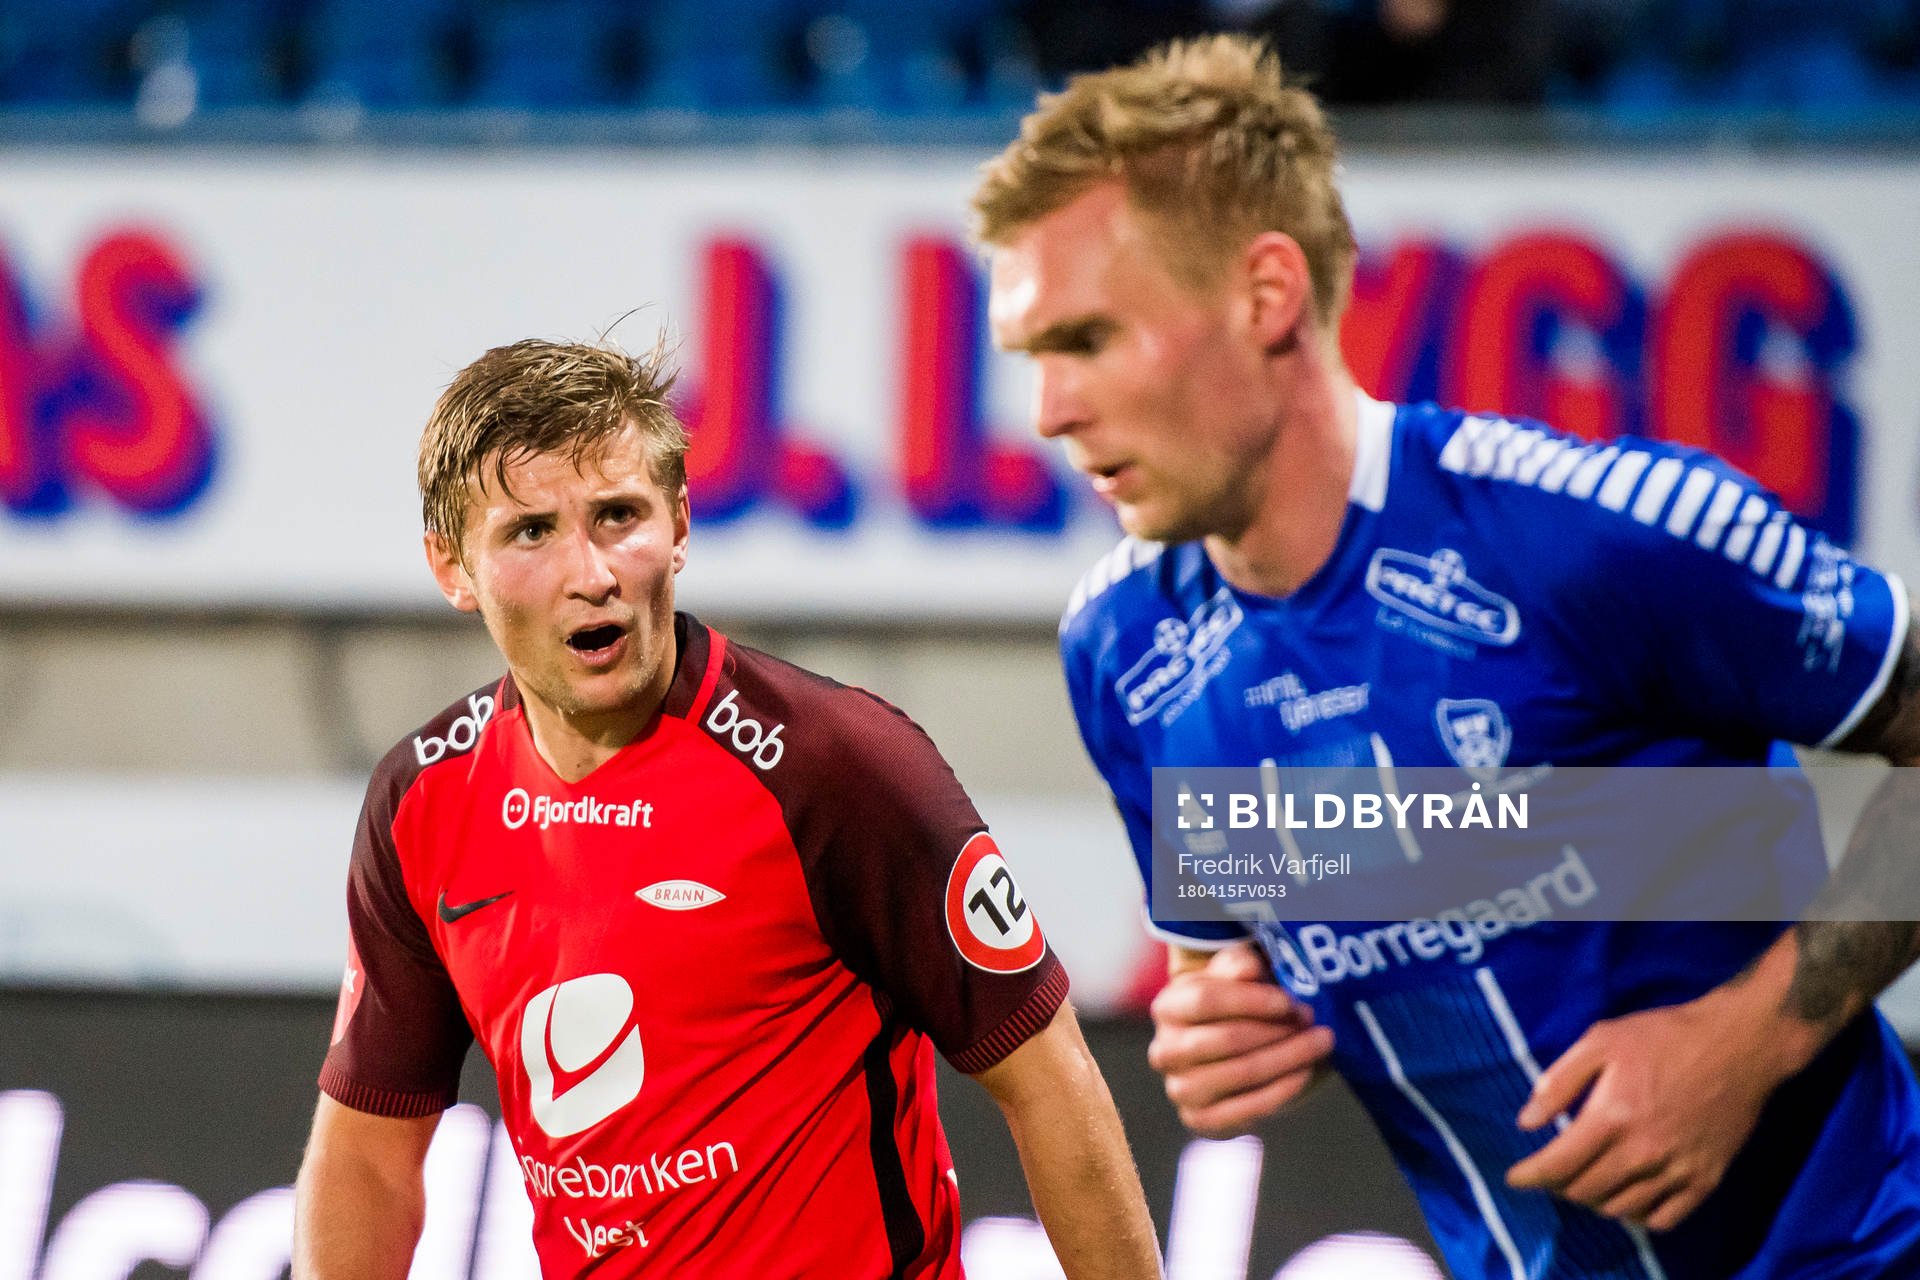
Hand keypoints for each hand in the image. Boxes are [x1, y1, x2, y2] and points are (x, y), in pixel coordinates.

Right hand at [1147, 941, 1333, 1137]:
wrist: (1229, 1048)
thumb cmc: (1235, 1002)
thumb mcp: (1234, 975)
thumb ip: (1239, 965)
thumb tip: (1250, 969)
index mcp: (1167, 1008)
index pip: (1204, 1001)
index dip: (1250, 1000)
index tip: (1288, 1000)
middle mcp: (1165, 1051)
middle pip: (1226, 1040)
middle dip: (1276, 1030)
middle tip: (1311, 1019)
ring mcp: (1180, 1089)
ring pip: (1240, 1074)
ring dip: (1286, 1058)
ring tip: (1318, 1044)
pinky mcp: (1201, 1120)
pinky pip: (1246, 1109)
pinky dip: (1281, 1090)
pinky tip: (1304, 1072)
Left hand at [1505, 985, 1796, 1231]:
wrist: (1738, 1045)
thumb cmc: (1664, 1035)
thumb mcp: (1601, 1040)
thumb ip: (1559, 1082)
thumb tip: (1526, 1122)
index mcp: (1612, 1117)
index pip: (1558, 1165)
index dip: (1529, 1176)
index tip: (1514, 1177)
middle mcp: (1643, 1152)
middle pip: (1584, 1192)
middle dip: (1557, 1187)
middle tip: (1550, 1173)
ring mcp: (1677, 1170)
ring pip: (1619, 1210)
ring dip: (1593, 1201)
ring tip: (1584, 1182)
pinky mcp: (1706, 1180)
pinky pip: (1663, 1219)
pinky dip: (1636, 1215)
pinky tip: (1626, 1197)